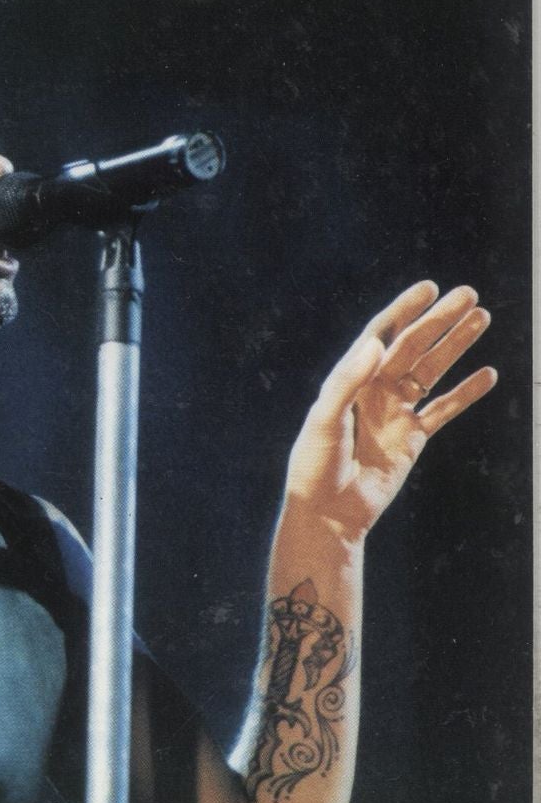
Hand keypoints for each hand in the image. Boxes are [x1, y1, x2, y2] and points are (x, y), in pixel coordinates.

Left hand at [284, 280, 496, 540]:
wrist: (328, 514)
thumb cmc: (316, 467)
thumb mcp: (325, 420)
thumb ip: (348, 380)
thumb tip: (376, 341)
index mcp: (350, 380)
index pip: (380, 334)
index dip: (403, 310)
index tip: (428, 288)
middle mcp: (373, 390)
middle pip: (412, 346)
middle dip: (439, 320)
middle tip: (469, 295)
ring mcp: (394, 412)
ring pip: (432, 370)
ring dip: (456, 346)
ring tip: (482, 318)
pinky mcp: (411, 438)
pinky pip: (443, 409)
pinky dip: (465, 394)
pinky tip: (487, 375)